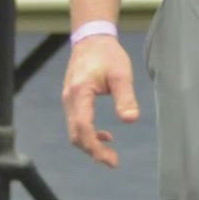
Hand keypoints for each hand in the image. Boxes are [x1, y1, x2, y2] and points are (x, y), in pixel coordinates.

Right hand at [61, 35, 140, 166]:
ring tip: (110, 153)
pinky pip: (76, 123)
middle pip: (75, 135)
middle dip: (93, 151)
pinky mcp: (72, 99)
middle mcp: (69, 99)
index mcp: (80, 92)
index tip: (111, 160)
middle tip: (113, 161)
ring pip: (74, 131)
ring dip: (90, 144)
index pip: (83, 128)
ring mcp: (68, 100)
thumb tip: (130, 120)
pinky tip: (105, 136)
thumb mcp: (121, 74)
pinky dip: (88, 134)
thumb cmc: (107, 54)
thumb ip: (125, 97)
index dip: (96, 147)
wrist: (91, 38)